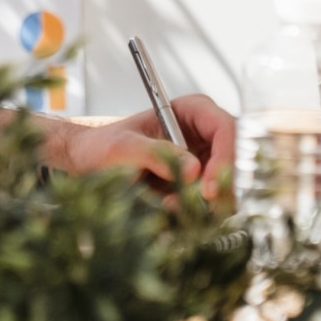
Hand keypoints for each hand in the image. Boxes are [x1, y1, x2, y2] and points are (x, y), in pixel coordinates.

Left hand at [37, 92, 235, 193]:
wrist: (88, 164)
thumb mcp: (123, 147)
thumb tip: (194, 170)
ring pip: (224, 184)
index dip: (225, 157)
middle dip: (220, 187)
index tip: (207, 187)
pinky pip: (208, 201)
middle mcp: (202, 134)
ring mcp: (201, 159)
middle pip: (232, 159)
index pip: (225, 128)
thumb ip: (156, 154)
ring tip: (169, 204)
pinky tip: (169, 207)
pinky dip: (195, 209)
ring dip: (204, 202)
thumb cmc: (103, 146)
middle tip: (201, 208)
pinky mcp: (194, 184)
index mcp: (191, 110)